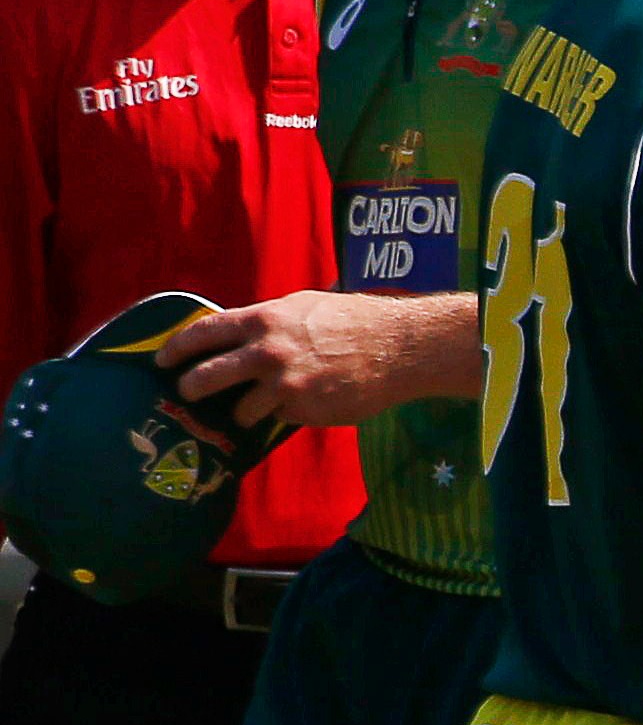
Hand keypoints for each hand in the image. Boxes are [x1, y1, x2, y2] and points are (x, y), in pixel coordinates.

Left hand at [156, 290, 476, 425]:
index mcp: (264, 320)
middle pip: (205, 378)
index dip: (176, 349)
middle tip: (190, 393)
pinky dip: (283, 414)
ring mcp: (283, 384)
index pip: (203, 334)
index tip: (162, 360)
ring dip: (245, 411)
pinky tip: (305, 402)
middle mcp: (266, 352)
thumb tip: (236, 333)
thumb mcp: (305, 306)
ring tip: (262, 405)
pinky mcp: (302, 410)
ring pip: (240, 410)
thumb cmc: (355, 320)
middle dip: (191, 388)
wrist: (398, 347)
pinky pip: (277, 418)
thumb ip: (268, 321)